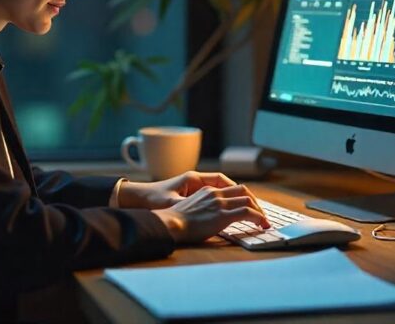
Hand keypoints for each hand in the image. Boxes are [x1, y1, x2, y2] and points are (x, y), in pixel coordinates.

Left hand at [118, 171, 252, 209]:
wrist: (138, 197)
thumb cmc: (153, 199)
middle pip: (226, 185)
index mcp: (193, 179)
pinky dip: (225, 204)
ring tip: (249, 212)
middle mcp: (196, 181)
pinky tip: (231, 215)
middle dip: (242, 196)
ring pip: (222, 191)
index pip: (222, 180)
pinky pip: (215, 197)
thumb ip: (185, 206)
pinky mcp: (192, 196)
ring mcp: (195, 188)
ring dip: (235, 200)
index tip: (249, 201)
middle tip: (256, 208)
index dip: (237, 190)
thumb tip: (200, 212)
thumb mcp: (170, 203)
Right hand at [151, 184, 270, 242]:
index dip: (244, 197)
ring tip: (264, 222)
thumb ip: (203, 209)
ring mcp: (220, 203)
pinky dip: (259, 218)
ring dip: (260, 211)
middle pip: (244, 191)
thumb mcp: (191, 208)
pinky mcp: (223, 215)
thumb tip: (209, 219)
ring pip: (248, 201)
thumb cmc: (176, 221)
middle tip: (261, 214)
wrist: (170, 223)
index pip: (233, 189)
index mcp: (208, 191)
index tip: (250, 207)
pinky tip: (262, 225)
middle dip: (255, 202)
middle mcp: (216, 194)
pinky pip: (248, 213)